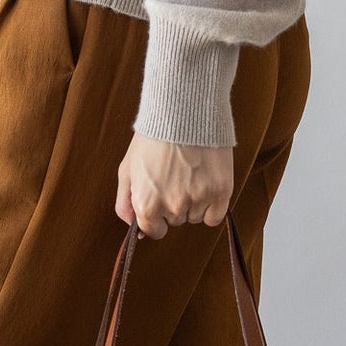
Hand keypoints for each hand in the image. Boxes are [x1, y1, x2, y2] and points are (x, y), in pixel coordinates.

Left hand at [117, 131, 233, 236]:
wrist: (181, 113)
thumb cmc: (152, 138)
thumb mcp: (127, 170)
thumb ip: (125, 205)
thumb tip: (137, 233)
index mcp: (146, 204)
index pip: (153, 231)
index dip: (156, 216)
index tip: (160, 199)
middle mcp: (172, 207)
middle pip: (175, 222)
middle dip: (174, 204)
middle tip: (175, 176)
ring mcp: (198, 200)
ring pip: (195, 218)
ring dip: (194, 203)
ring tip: (190, 174)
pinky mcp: (220, 192)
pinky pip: (215, 217)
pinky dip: (212, 206)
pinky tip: (205, 184)